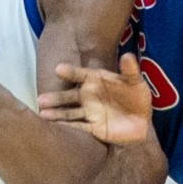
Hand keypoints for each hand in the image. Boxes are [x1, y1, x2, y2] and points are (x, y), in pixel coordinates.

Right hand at [37, 53, 151, 144]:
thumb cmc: (137, 97)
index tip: (58, 69)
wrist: (142, 121)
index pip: (81, 75)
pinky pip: (78, 127)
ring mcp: (90, 112)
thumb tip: (128, 55)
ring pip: (70, 112)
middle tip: (41, 99)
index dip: (71, 72)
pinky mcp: (93, 128)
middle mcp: (89, 96)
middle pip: (70, 96)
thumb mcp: (136, 82)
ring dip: (56, 114)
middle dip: (56, 98)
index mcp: (97, 81)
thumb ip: (130, 70)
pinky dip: (67, 128)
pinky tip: (54, 128)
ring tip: (42, 114)